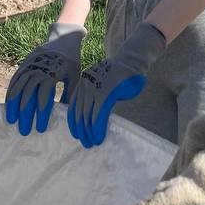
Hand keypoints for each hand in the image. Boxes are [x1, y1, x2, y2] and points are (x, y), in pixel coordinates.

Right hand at [5, 23, 85, 135]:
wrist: (63, 39)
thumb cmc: (72, 62)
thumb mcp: (75, 78)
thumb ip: (70, 96)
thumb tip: (67, 118)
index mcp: (52, 74)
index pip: (44, 98)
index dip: (41, 114)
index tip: (41, 128)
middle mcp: (37, 71)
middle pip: (28, 96)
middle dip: (25, 115)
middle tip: (24, 131)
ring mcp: (28, 67)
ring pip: (17, 89)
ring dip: (13, 106)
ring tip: (11, 121)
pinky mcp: (23, 65)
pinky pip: (14, 81)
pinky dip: (9, 94)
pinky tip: (8, 105)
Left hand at [67, 22, 166, 148]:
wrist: (132, 61)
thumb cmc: (119, 75)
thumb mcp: (102, 85)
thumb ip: (94, 98)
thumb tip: (89, 119)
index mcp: (82, 83)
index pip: (72, 107)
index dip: (74, 123)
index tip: (77, 135)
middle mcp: (85, 85)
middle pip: (78, 113)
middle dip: (81, 131)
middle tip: (86, 143)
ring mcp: (95, 88)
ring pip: (87, 116)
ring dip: (89, 132)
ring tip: (93, 142)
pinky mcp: (107, 92)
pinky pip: (99, 114)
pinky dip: (98, 128)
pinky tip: (99, 137)